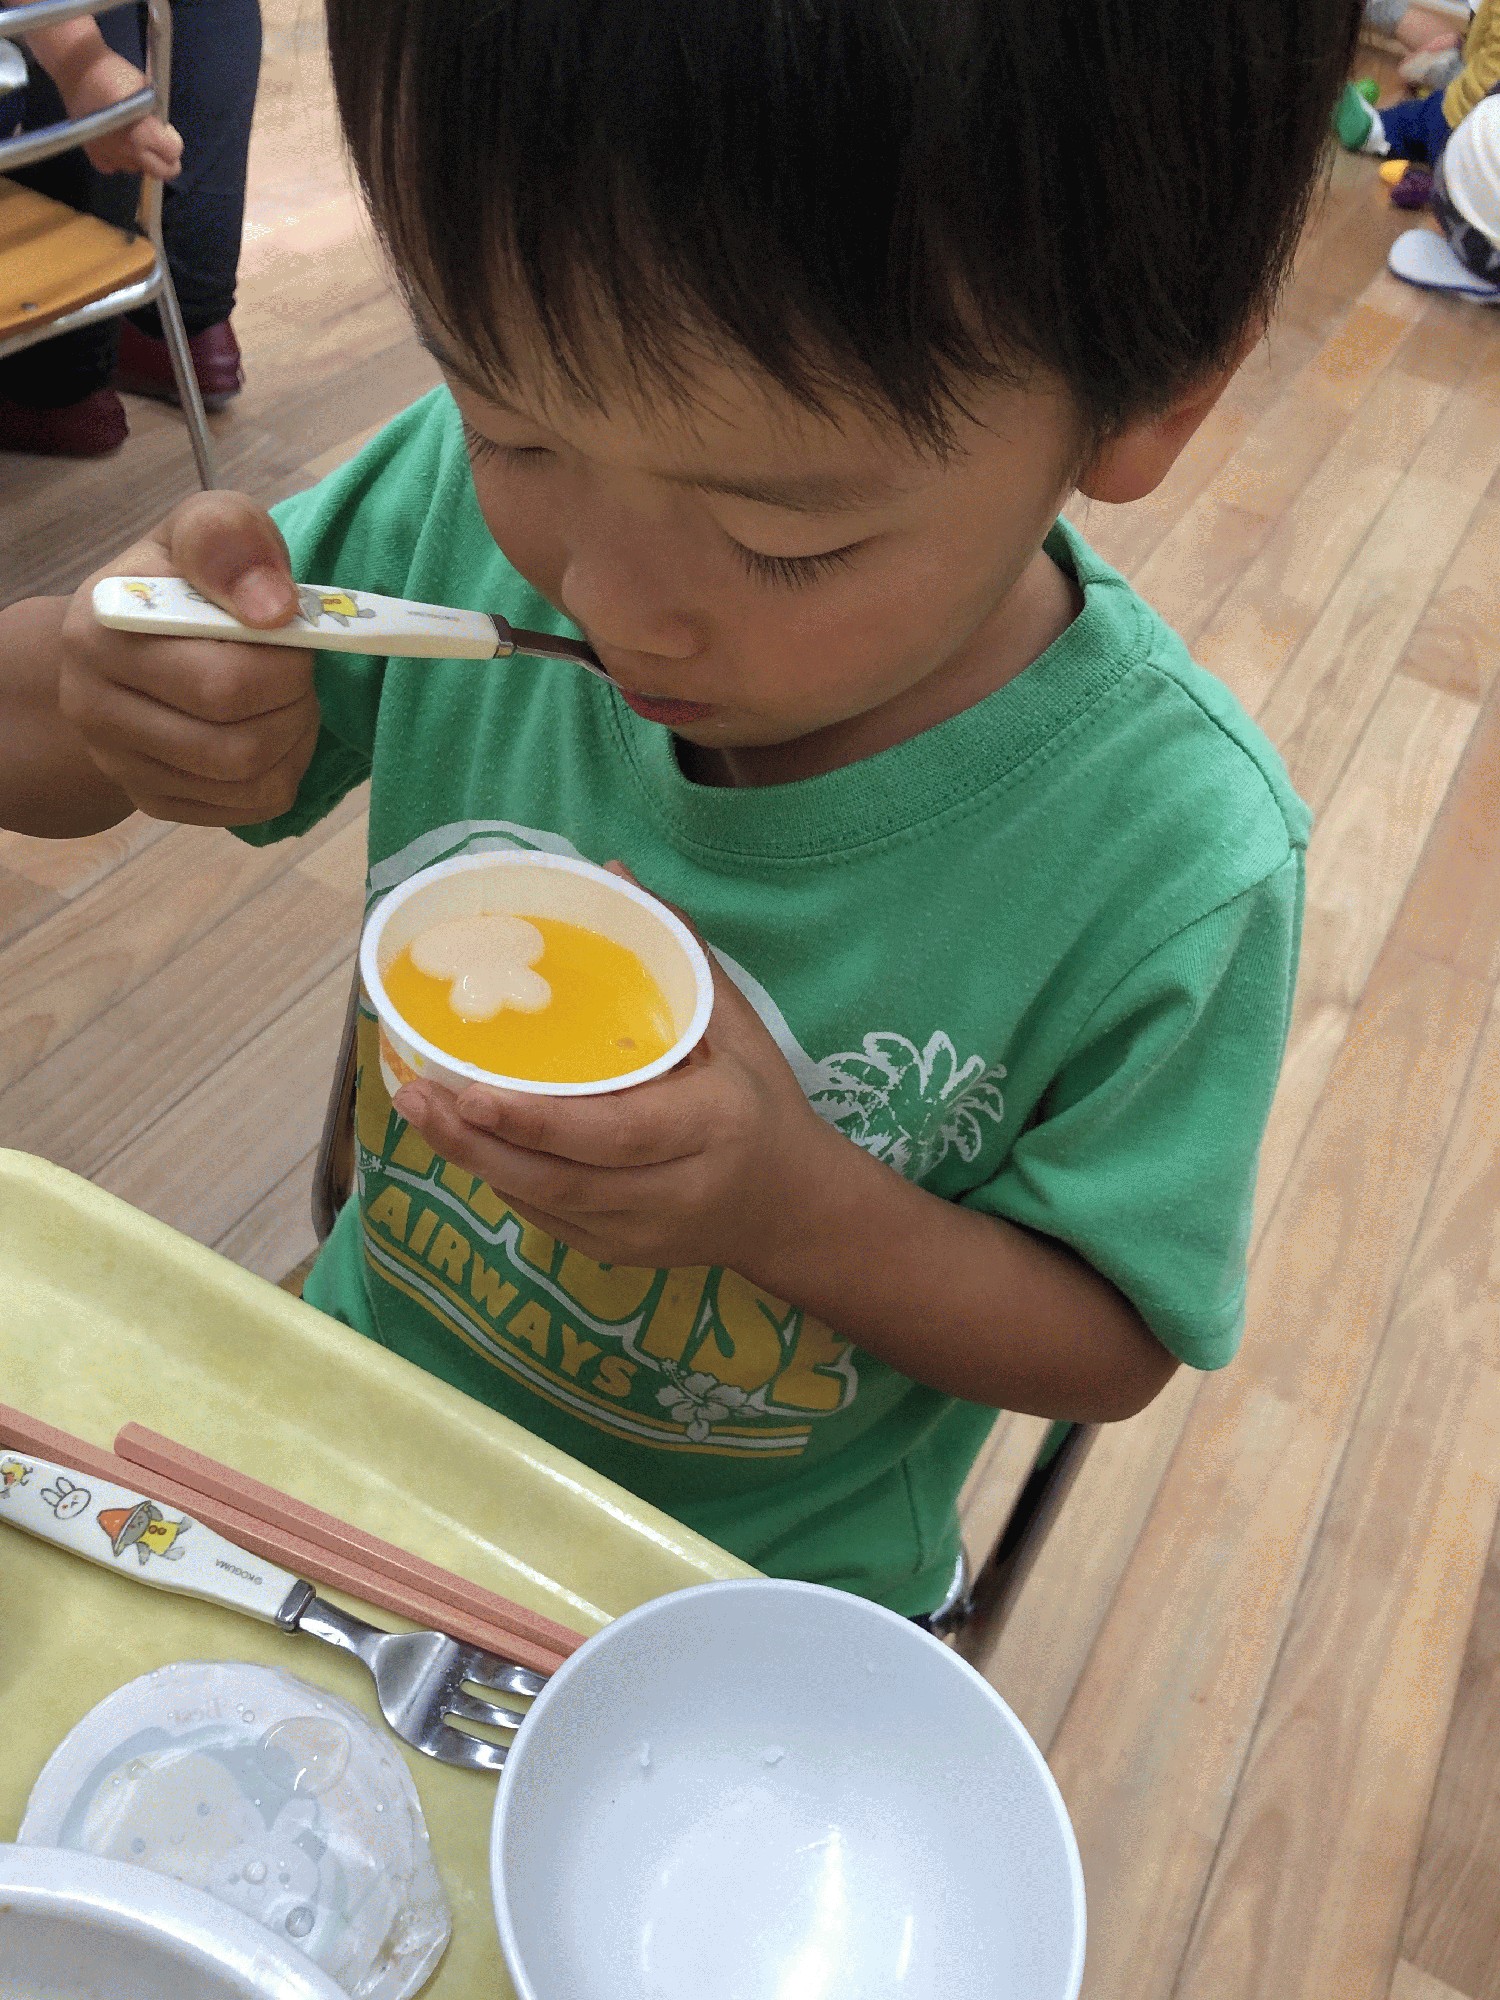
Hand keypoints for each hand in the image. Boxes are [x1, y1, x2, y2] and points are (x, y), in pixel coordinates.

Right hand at [35, 33, 183, 177]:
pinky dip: (118, 159)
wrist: (77, 69)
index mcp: (145, 133)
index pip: (173, 154)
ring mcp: (111, 156)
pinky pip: (114, 167)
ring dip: (140, 158)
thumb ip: (158, 119)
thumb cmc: (116, 74)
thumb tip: (164, 135)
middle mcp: (129, 150)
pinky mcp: (94, 156)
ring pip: (137, 169)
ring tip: (130, 135)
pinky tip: (115, 143)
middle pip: (161, 172)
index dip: (173, 142)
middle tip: (158, 143)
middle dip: (165, 160)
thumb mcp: (148, 93)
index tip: (166, 131)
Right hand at [57, 493, 320, 826]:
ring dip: (296, 738)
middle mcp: (94, 708)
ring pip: (250, 781)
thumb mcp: (201, 530)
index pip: (224, 682)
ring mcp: (121, 764)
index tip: (290, 628)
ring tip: (290, 698)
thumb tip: (273, 610)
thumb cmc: (180, 581)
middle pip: (240, 743)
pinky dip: (284, 772)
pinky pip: (251, 808)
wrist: (134, 640)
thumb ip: (231, 539)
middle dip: (296, 704)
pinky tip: (273, 732)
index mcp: (102, 632)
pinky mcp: (154, 801)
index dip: (287, 661)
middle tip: (300, 670)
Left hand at [392, 891, 845, 1277]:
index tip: (474, 1091)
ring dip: (475, 1161)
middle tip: (415, 1095)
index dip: (539, 1121)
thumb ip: (678, 953)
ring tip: (417, 1110)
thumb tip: (614, 875)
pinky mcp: (616, 1254)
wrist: (793, 1209)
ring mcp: (640, 1232)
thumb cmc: (762, 1102)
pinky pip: (546, 1219)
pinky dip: (502, 1179)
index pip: (615, 1134)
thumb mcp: (739, 1026)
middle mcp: (673, 1189)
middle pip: (562, 1178)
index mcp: (710, 1125)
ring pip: (544, 1204)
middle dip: (479, 1142)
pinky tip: (463, 1141)